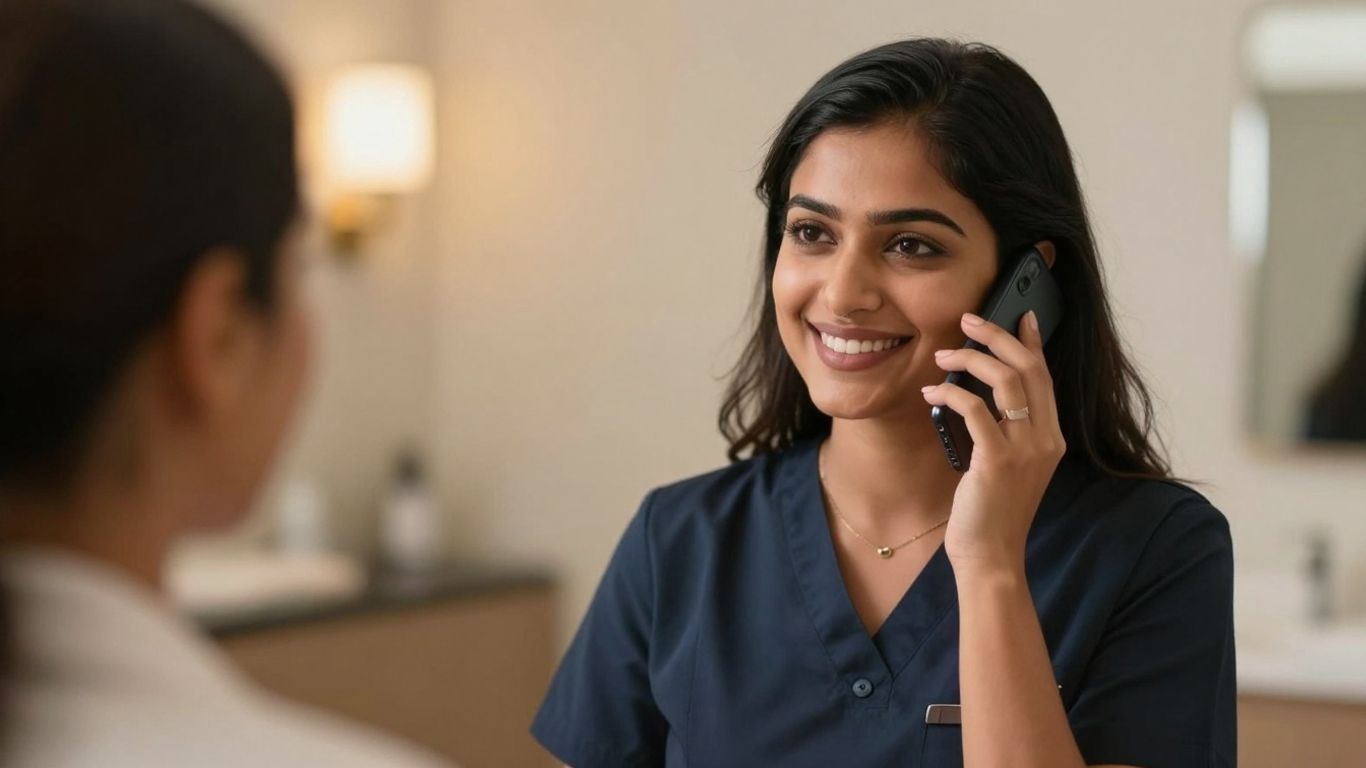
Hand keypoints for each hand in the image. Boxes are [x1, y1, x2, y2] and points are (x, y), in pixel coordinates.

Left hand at [921, 311, 1065, 573]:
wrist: (991, 556)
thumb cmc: (992, 511)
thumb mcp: (1009, 466)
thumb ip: (1007, 432)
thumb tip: (982, 393)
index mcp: (1051, 438)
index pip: (1045, 377)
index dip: (1031, 342)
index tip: (1018, 315)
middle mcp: (1045, 439)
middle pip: (1028, 369)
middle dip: (997, 336)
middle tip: (968, 320)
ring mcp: (1025, 450)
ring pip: (1005, 380)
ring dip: (970, 359)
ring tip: (942, 355)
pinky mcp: (997, 461)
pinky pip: (975, 409)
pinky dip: (951, 393)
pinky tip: (932, 393)